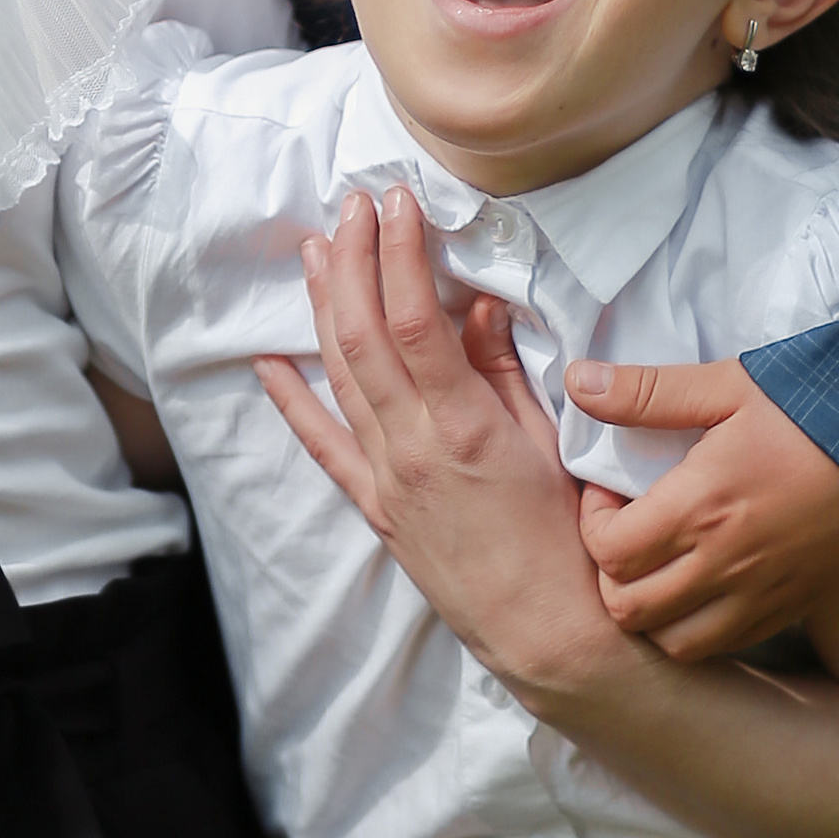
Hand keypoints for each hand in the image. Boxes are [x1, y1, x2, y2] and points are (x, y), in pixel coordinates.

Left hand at [252, 187, 634, 708]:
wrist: (549, 635)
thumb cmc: (570, 542)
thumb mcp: (552, 446)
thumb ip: (506, 373)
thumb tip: (478, 305)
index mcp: (462, 428)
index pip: (411, 320)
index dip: (397, 253)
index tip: (398, 202)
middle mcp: (411, 449)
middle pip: (361, 336)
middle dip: (352, 260)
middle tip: (352, 205)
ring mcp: (386, 479)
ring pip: (338, 377)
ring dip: (324, 307)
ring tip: (317, 249)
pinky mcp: (376, 507)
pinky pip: (323, 444)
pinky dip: (291, 401)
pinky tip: (268, 362)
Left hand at [562, 359, 838, 658]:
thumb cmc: (821, 407)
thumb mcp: (731, 384)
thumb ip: (648, 391)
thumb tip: (578, 381)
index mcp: (702, 508)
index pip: (609, 553)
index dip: (593, 524)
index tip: (610, 491)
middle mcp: (727, 565)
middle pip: (630, 611)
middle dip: (611, 574)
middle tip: (627, 529)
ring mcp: (765, 596)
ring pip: (676, 643)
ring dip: (653, 611)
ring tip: (662, 562)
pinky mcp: (797, 607)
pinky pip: (730, 644)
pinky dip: (701, 627)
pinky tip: (706, 581)